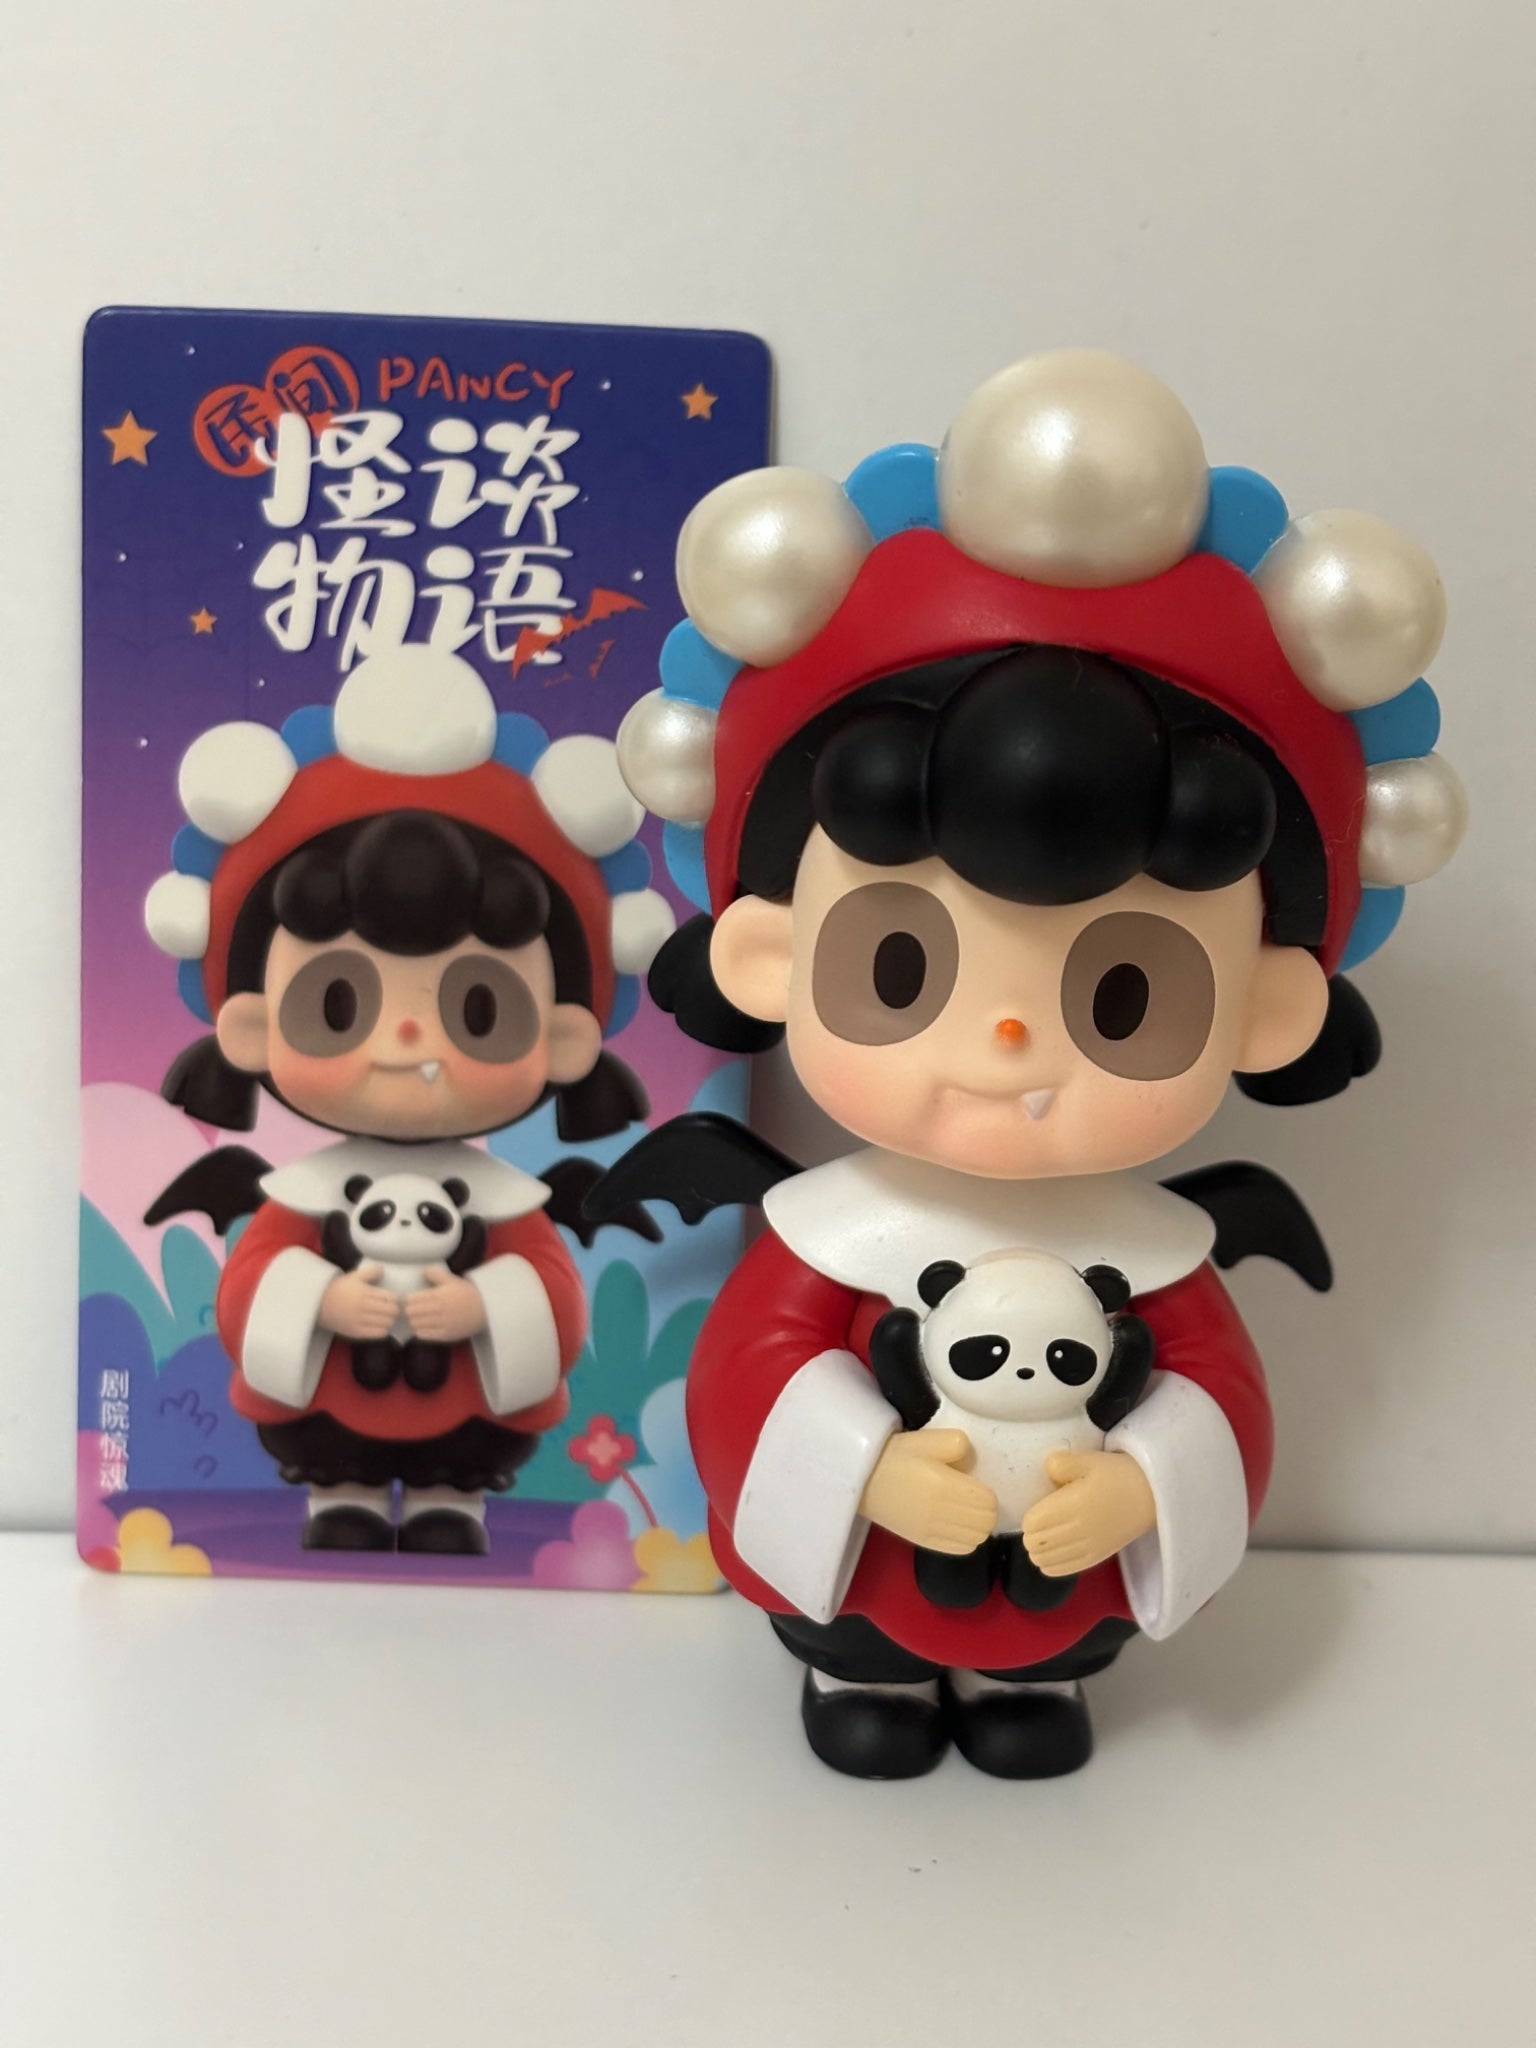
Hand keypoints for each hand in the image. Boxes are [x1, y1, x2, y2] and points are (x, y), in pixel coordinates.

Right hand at [318, 1264, 396, 1341]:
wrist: (319, 1305)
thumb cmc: (339, 1289)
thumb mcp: (354, 1276)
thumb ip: (370, 1271)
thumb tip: (384, 1270)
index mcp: (364, 1292)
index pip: (390, 1298)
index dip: (394, 1299)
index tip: (391, 1299)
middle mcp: (363, 1307)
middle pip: (392, 1311)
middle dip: (394, 1310)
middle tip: (390, 1309)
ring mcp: (360, 1321)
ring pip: (387, 1323)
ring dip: (389, 1320)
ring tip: (385, 1317)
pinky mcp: (356, 1332)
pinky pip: (378, 1334)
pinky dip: (383, 1330)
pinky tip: (379, 1325)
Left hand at [403, 1268, 486, 1344]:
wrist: (485, 1309)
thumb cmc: (467, 1293)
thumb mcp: (453, 1280)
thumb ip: (436, 1274)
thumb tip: (423, 1270)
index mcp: (438, 1295)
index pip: (411, 1299)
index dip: (409, 1299)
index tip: (411, 1299)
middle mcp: (438, 1310)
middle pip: (410, 1312)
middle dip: (409, 1310)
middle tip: (413, 1309)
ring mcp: (442, 1324)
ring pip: (415, 1324)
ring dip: (414, 1321)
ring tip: (418, 1318)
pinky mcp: (446, 1335)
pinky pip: (424, 1335)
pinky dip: (420, 1331)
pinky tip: (424, 1326)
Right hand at [859, 1431, 996, 1553]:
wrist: (861, 1478)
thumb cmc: (895, 1456)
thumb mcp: (927, 1439)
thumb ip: (957, 1444)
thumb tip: (972, 1465)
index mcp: (944, 1486)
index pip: (988, 1502)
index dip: (988, 1492)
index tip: (976, 1483)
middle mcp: (941, 1514)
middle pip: (985, 1522)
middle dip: (986, 1509)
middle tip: (973, 1496)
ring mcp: (932, 1532)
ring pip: (977, 1539)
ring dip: (977, 1525)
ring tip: (965, 1510)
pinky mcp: (923, 1542)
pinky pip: (961, 1549)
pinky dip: (966, 1538)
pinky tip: (956, 1524)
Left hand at [1022, 1450, 1155, 1577]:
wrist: (1151, 1496)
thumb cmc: (1117, 1475)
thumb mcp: (1090, 1459)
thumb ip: (1062, 1463)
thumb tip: (1046, 1470)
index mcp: (1073, 1505)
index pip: (1032, 1523)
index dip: (1029, 1516)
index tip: (1037, 1507)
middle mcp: (1078, 1531)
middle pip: (1035, 1544)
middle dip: (1031, 1534)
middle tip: (1040, 1521)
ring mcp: (1087, 1548)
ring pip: (1044, 1561)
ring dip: (1039, 1550)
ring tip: (1045, 1537)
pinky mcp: (1095, 1558)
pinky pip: (1061, 1570)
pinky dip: (1050, 1564)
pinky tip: (1053, 1553)